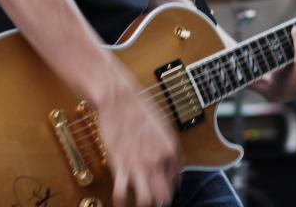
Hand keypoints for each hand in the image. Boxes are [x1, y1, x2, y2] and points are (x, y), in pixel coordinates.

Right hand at [96, 63, 180, 206]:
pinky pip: (121, 194)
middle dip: (161, 200)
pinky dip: (121, 203)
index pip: (176, 180)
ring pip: (148, 201)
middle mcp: (158, 161)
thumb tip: (172, 164)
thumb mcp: (163, 126)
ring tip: (142, 203)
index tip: (164, 187)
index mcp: (172, 149)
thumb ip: (168, 147)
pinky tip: (121, 202)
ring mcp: (139, 165)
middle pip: (165, 195)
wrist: (119, 98)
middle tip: (156, 200)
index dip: (170, 186)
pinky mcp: (119, 165)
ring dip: (146, 205)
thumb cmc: (140, 107)